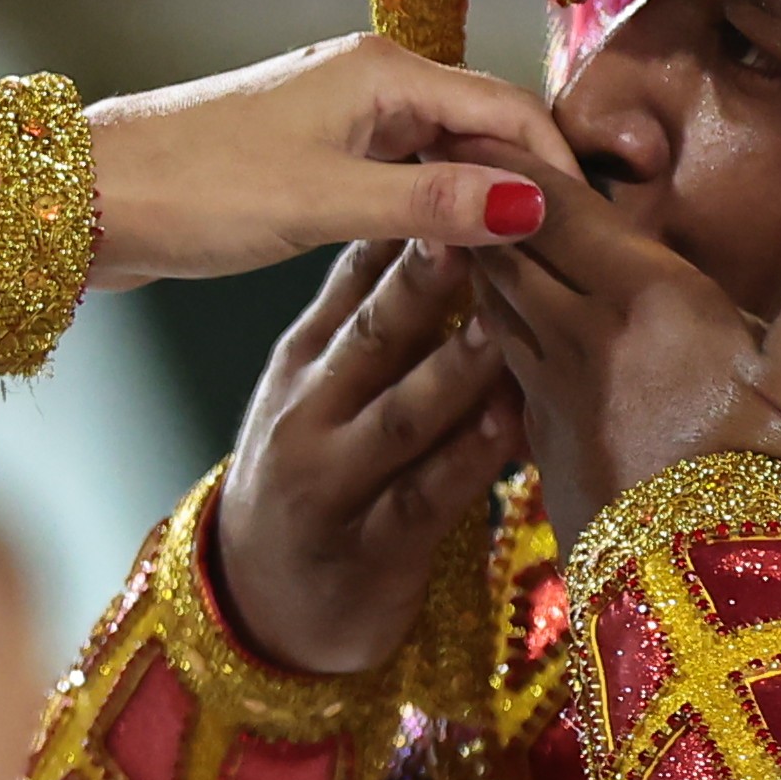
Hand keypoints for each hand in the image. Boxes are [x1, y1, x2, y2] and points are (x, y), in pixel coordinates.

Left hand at [81, 36, 572, 287]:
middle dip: (525, 185)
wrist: (91, 196)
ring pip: (440, 154)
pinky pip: (399, 175)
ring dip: (477, 203)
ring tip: (519, 271)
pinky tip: (445, 261)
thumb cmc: (197, 189)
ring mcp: (338, 116)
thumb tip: (530, 203)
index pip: (507, 107)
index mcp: (382, 71)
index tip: (594, 229)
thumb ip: (430, 204)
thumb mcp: (325, 203)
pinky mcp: (311, 153)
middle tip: (567, 262)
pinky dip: (430, 213)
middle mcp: (368, 79)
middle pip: (481, 126)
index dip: (557, 166)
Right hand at [210, 243, 522, 674]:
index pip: (351, 277)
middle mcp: (309, 412)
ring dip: (461, 362)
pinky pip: (430, 494)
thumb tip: (441, 221)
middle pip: (372, 333)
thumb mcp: (322, 391)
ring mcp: (334, 481)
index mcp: (302, 361)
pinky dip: (477, 455)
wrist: (261, 612)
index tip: (458, 168)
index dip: (404, 222)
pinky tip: (519, 421)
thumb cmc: (316, 480)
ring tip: (514, 314)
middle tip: (483, 217)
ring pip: (404, 412)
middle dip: (428, 276)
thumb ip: (375, 317)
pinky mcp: (370, 549)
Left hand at [464, 132, 780, 537]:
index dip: (519, 160)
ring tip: (455, 224)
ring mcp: (553, 399)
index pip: (558, 208)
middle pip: (507, 252)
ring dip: (474, 262)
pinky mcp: (546, 452)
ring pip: (491, 307)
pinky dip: (485, 331)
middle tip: (441, 157)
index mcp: (642, 299)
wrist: (721, 603)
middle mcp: (580, 338)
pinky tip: (489, 329)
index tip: (476, 119)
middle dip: (477, 201)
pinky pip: (498, 369)